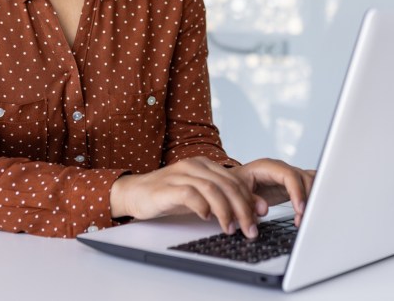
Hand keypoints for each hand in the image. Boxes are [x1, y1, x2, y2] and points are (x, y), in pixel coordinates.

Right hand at [110, 156, 266, 237]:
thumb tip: (255, 210)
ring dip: (226, 212)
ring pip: (212, 189)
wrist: (135, 193)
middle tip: (249, 229)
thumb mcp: (200, 196)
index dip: (249, 199)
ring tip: (230, 229)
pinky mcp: (167, 187)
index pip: (235, 180)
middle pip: (227, 185)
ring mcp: (180, 174)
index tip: (258, 218)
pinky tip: (206, 218)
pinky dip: (202, 206)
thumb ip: (224, 199)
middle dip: (242, 209)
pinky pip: (190, 193)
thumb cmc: (169, 195)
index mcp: (205, 165)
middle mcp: (195, 166)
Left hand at [228, 159, 314, 226]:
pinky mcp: (294, 185)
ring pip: (311, 182)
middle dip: (307, 198)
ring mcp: (289, 176)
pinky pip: (310, 187)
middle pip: (304, 178)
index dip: (297, 192)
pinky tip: (310, 211)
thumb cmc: (235, 184)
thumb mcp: (236, 191)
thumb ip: (248, 200)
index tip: (299, 209)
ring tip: (304, 218)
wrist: (235, 184)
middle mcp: (281, 169)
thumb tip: (262, 209)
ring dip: (312, 200)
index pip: (289, 175)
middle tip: (303, 218)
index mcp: (267, 167)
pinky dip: (313, 198)